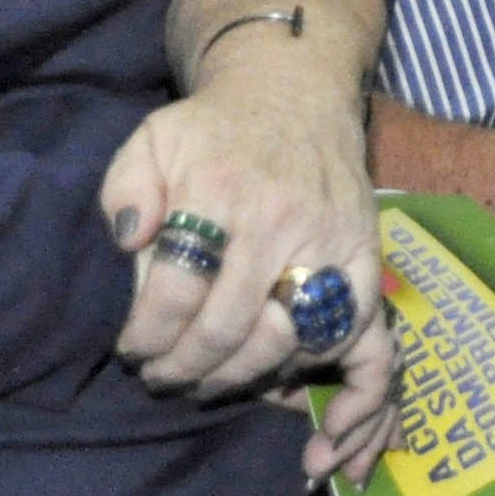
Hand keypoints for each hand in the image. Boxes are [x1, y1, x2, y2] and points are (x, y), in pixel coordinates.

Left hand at [97, 80, 397, 481]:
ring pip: (292, 340)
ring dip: (243, 380)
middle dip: (185, 369)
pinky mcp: (368, 255)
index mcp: (220, 190)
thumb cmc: (214, 129)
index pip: (176, 290)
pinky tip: (302, 402)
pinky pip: (363, 333)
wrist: (295, 94)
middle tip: (161, 378)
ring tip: (207, 384)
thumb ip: (126, 188)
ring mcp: (332, 241)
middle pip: (230, 328)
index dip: (146, 336)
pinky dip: (339, 379)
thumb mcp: (152, 138)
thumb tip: (128, 242)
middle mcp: (281, 220)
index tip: (131, 350)